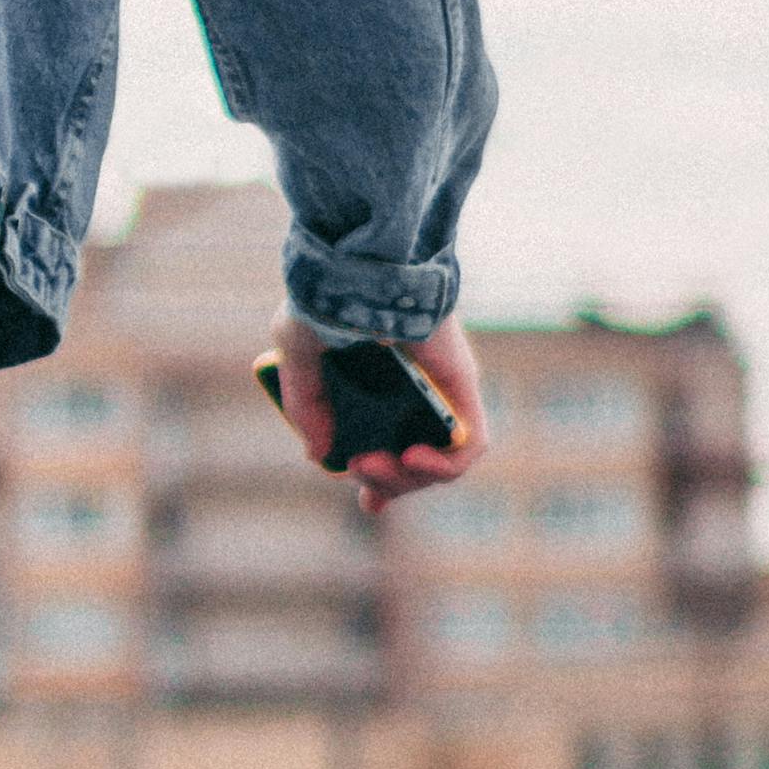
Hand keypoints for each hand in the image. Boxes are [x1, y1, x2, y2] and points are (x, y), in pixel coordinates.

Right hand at [263, 310, 487, 509]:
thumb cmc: (327, 297)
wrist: (359, 265)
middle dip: (384, 482)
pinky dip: (445, 465)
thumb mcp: (298, 354)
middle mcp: (413, 393)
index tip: (367, 503)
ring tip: (374, 465)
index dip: (384, 482)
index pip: (392, 444)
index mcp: (376, 386)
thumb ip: (305, 404)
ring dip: (407, 479)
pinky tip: (411, 458)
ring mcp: (441, 392)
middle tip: (358, 467)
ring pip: (440, 462)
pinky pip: (471, 444)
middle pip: (412, 463)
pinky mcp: (463, 386)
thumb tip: (320, 456)